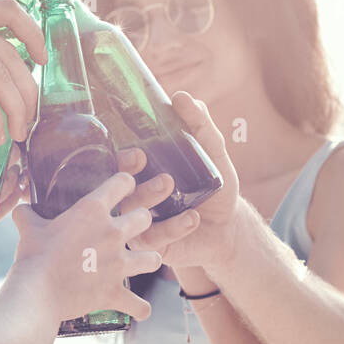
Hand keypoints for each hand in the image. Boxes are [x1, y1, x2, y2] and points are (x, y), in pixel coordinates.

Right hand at [6, 171, 162, 324]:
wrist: (37, 292)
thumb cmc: (33, 256)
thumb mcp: (28, 228)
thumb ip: (28, 214)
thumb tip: (21, 208)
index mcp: (92, 211)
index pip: (122, 183)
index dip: (125, 183)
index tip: (123, 187)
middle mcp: (112, 234)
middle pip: (144, 218)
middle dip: (140, 221)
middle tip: (131, 227)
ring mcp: (118, 264)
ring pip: (152, 259)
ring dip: (148, 260)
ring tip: (141, 262)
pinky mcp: (115, 292)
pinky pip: (138, 304)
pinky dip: (139, 308)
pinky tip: (139, 308)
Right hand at [132, 92, 243, 272]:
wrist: (228, 229)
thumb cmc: (214, 191)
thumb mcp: (212, 154)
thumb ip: (200, 126)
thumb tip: (184, 98)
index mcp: (143, 174)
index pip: (120, 165)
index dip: (123, 160)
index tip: (138, 153)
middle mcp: (135, 197)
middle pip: (115, 189)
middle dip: (127, 178)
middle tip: (145, 167)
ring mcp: (139, 223)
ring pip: (130, 213)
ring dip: (149, 198)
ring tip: (171, 187)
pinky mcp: (150, 245)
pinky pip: (152, 238)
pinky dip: (173, 227)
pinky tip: (192, 218)